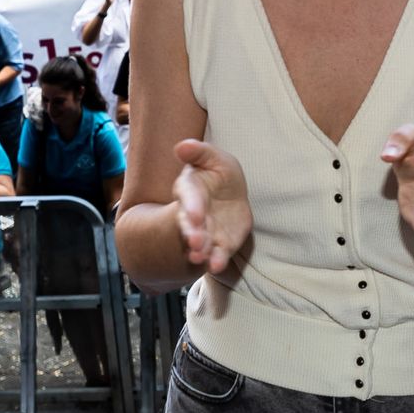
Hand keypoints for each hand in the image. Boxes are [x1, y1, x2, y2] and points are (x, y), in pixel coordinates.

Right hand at [172, 138, 253, 275]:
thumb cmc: (219, 174)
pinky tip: (216, 266)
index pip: (189, 199)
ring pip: (200, 243)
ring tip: (199, 258)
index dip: (192, 207)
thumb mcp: (214, 158)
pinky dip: (215, 261)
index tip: (196, 216)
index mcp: (189, 190)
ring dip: (200, 251)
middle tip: (196, 243)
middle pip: (189, 226)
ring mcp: (206, 231)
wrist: (231, 196)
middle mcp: (194, 214)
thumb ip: (199, 153)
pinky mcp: (220, 244)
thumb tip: (182, 146)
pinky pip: (217, 254)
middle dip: (192, 234)